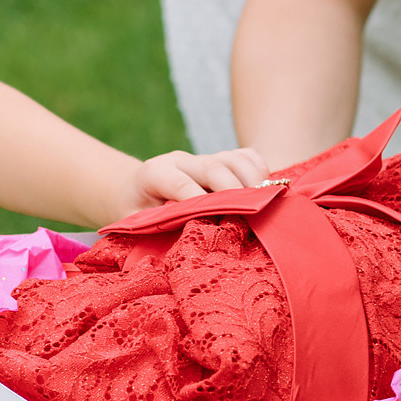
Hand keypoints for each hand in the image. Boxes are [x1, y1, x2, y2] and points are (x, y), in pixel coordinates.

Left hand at [116, 146, 272, 218]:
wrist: (135, 192)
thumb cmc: (137, 216)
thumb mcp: (137, 224)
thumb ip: (158, 228)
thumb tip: (187, 244)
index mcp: (155, 173)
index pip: (180, 184)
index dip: (198, 202)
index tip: (214, 223)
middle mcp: (180, 160)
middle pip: (212, 167)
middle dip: (232, 191)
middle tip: (248, 215)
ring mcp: (202, 158)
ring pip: (232, 158)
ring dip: (251, 180)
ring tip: (262, 204)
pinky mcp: (219, 159)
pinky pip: (245, 156)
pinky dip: (259, 170)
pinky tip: (265, 191)